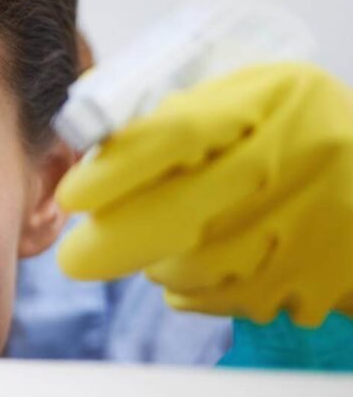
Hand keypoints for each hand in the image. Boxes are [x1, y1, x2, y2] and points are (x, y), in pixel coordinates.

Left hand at [55, 62, 352, 325]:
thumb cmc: (293, 131)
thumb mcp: (250, 100)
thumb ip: (181, 120)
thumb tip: (98, 156)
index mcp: (273, 98)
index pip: (180, 134)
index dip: (119, 171)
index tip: (71, 198)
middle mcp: (301, 155)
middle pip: (187, 211)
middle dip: (118, 242)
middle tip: (76, 260)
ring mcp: (317, 220)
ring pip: (204, 265)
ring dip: (162, 265)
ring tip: (161, 248)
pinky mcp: (324, 273)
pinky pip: (236, 298)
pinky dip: (202, 291)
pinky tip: (205, 269)